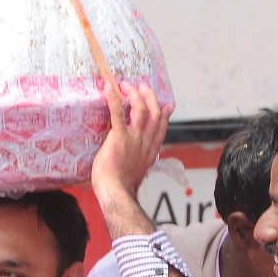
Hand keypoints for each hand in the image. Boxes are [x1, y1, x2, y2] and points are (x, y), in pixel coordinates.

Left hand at [90, 80, 172, 204]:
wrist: (116, 192)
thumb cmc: (121, 186)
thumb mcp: (137, 172)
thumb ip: (140, 162)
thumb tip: (138, 162)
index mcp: (150, 151)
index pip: (162, 128)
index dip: (166, 114)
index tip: (167, 104)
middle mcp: (145, 142)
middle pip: (155, 113)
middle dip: (150, 97)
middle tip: (142, 87)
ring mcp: (134, 139)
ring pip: (141, 109)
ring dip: (135, 94)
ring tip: (126, 85)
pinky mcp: (119, 137)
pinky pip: (119, 114)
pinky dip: (114, 99)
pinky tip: (110, 88)